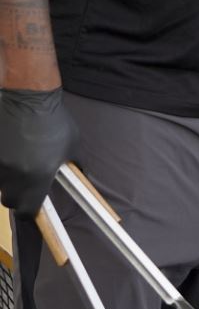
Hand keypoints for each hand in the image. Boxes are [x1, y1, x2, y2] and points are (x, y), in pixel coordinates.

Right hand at [0, 87, 79, 217]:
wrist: (29, 97)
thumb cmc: (54, 120)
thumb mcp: (72, 145)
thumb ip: (74, 167)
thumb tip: (80, 179)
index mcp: (38, 178)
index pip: (28, 211)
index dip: (31, 211)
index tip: (34, 206)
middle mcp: (15, 176)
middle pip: (10, 200)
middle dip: (18, 195)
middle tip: (27, 181)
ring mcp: (0, 166)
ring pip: (0, 184)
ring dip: (8, 179)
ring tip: (19, 161)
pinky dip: (3, 164)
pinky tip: (10, 151)